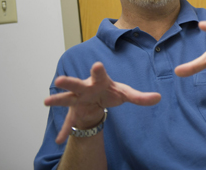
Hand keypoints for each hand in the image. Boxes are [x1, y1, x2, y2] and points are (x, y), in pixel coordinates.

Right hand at [45, 62, 160, 143]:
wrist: (97, 100)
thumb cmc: (110, 92)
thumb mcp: (126, 94)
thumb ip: (140, 97)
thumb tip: (159, 98)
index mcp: (99, 81)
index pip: (100, 75)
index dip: (98, 70)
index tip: (97, 65)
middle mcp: (85, 88)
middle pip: (77, 84)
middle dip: (69, 82)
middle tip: (60, 80)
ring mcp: (78, 100)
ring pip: (66, 99)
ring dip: (57, 100)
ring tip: (45, 102)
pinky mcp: (74, 113)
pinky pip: (69, 123)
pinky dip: (65, 131)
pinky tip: (60, 140)